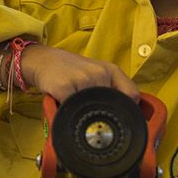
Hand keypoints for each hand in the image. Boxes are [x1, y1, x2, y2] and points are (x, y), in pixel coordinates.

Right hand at [21, 45, 139, 104]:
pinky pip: (73, 110)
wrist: (45, 61)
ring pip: (92, 110)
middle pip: (110, 106)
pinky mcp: (64, 86)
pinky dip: (70, 113)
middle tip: (90, 111)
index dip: (128, 110)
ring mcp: (82, 79)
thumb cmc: (74, 71)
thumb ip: (115, 90)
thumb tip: (128, 115)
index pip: (132, 95)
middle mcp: (99, 73)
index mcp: (111, 70)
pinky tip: (66, 106)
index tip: (120, 117)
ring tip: (77, 106)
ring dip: (84, 113)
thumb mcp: (99, 73)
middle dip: (101, 112)